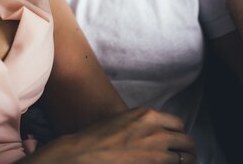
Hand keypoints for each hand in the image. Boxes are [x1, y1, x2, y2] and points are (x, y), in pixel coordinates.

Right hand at [25, 107, 195, 162]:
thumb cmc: (99, 137)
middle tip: (184, 158)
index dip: (179, 135)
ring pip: (187, 159)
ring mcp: (157, 152)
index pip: (179, 125)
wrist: (85, 153)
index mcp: (149, 115)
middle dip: (188, 151)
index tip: (177, 143)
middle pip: (188, 143)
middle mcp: (157, 131)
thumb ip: (144, 123)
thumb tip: (158, 133)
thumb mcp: (125, 120)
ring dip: (185, 162)